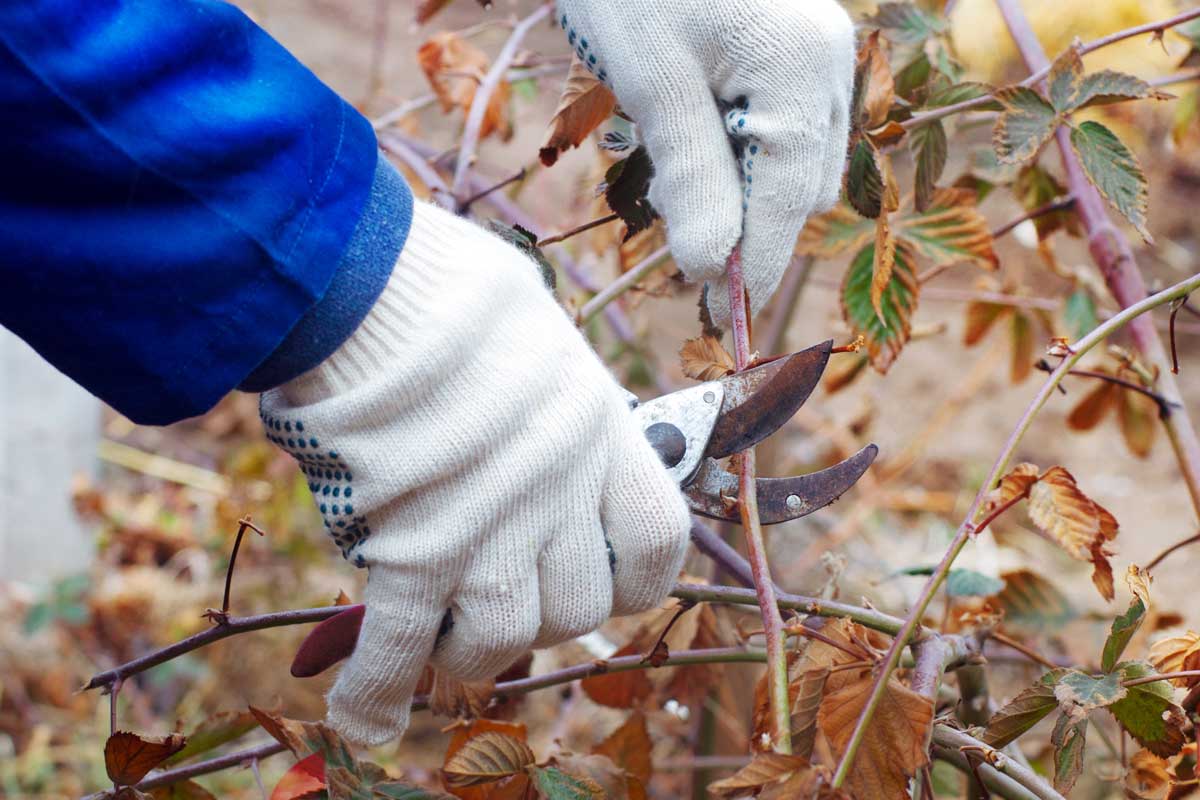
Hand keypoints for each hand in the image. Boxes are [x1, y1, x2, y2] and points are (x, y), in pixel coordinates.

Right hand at [259, 200, 690, 744]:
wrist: (364, 279)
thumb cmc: (447, 287)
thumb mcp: (538, 331)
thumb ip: (557, 398)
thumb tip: (555, 423)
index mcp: (597, 429)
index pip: (656, 542)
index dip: (634, 577)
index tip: (602, 577)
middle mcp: (555, 488)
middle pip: (577, 607)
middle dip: (541, 615)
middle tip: (499, 596)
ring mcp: (484, 525)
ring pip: (499, 636)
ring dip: (467, 651)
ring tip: (439, 640)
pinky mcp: (405, 548)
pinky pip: (399, 645)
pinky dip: (378, 690)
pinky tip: (366, 720)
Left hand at [555, 0, 854, 323]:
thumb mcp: (653, 83)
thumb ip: (691, 178)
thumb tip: (712, 270)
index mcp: (801, 68)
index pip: (788, 199)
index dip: (753, 261)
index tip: (717, 313)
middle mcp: (829, 62)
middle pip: (800, 187)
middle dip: (741, 222)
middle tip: (673, 223)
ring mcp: (820, 53)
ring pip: (795, 162)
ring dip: (739, 190)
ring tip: (675, 174)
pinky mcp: (798, 50)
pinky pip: (785, 129)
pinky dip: (742, 155)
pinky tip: (694, 138)